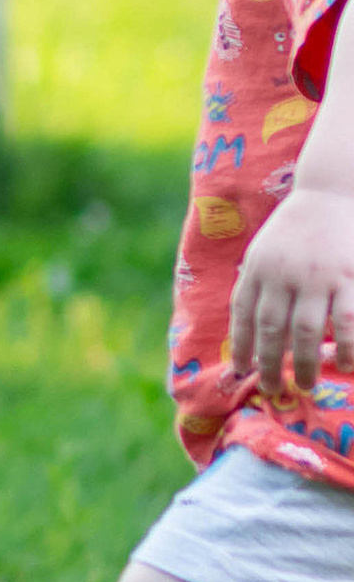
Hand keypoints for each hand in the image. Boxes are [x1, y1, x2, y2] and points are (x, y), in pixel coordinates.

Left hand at [229, 182, 353, 396]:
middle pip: (271, 329)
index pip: (242, 314)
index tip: (239, 371)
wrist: (331, 192)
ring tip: (303, 385)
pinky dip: (346, 347)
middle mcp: (283, 274)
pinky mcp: (349, 277)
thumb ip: (256, 283)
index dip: (240, 345)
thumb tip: (247, 329)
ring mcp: (318, 277)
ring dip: (304, 363)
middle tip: (271, 389)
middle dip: (269, 363)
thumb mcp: (264, 250)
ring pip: (307, 331)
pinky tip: (344, 364)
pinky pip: (347, 321)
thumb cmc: (296, 229)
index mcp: (258, 267)